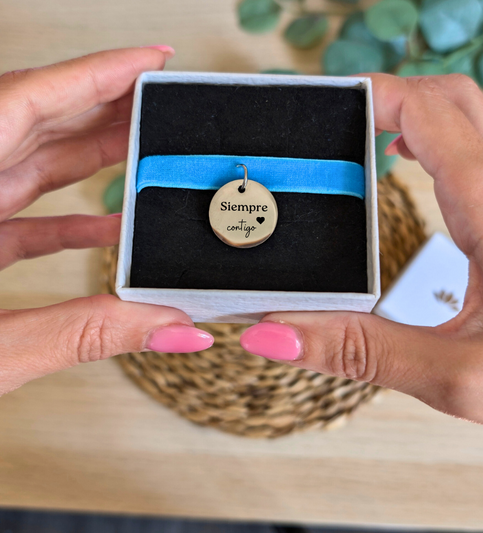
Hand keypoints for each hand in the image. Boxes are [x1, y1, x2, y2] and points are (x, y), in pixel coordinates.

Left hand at [0, 48, 213, 395]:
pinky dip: (71, 219)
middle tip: (165, 108)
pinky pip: (25, 217)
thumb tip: (176, 330)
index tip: (151, 58)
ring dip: (95, 160)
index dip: (96, 74)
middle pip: (37, 125)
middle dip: (108, 110)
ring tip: (151, 156)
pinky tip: (112, 226)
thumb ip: (86, 335)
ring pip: (32, 166)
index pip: (26, 102)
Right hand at [240, 74, 482, 439]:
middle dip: (395, 98)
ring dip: (439, 111)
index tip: (330, 101)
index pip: (426, 110)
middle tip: (348, 122)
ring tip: (393, 137)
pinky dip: (480, 130)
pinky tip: (463, 165)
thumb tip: (275, 332)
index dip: (372, 94)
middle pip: (456, 99)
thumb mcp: (457, 378)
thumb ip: (361, 351)